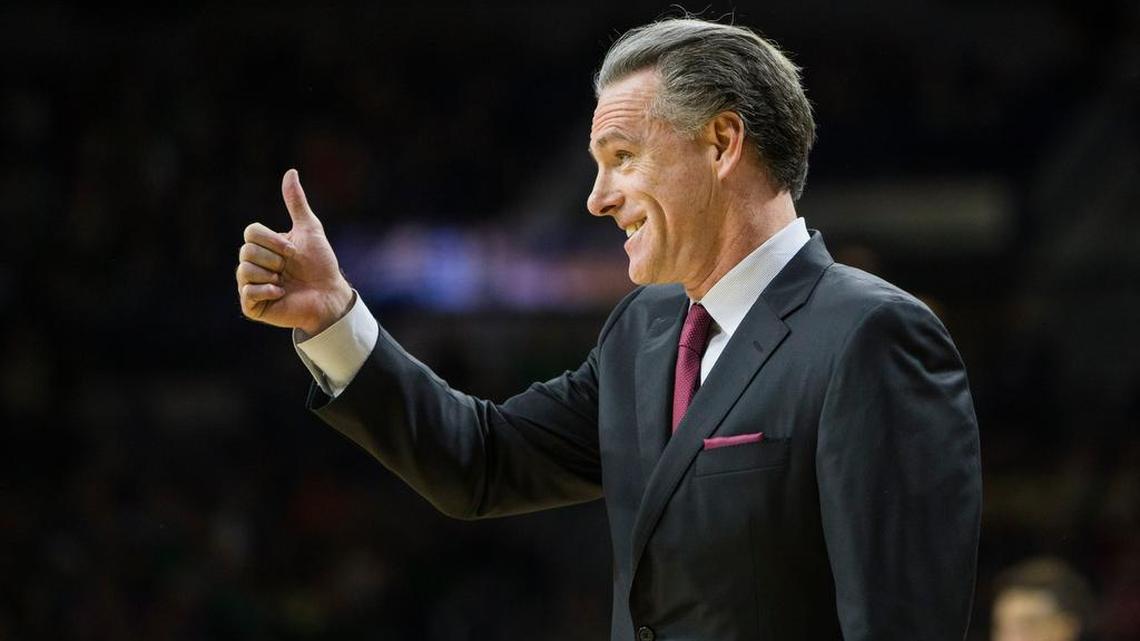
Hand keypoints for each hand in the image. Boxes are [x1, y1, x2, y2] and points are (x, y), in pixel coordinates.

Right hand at [236, 169, 353, 336]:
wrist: (330, 294)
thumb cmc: (321, 264)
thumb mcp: (309, 229)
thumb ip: (296, 203)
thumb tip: (291, 172)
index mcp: (262, 246)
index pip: (250, 232)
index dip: (274, 240)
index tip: (293, 250)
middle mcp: (252, 265)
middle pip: (246, 251)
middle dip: (275, 259)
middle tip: (289, 268)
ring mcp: (250, 286)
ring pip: (244, 270)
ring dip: (271, 275)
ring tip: (285, 282)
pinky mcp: (252, 306)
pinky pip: (247, 293)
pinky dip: (268, 291)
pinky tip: (282, 293)